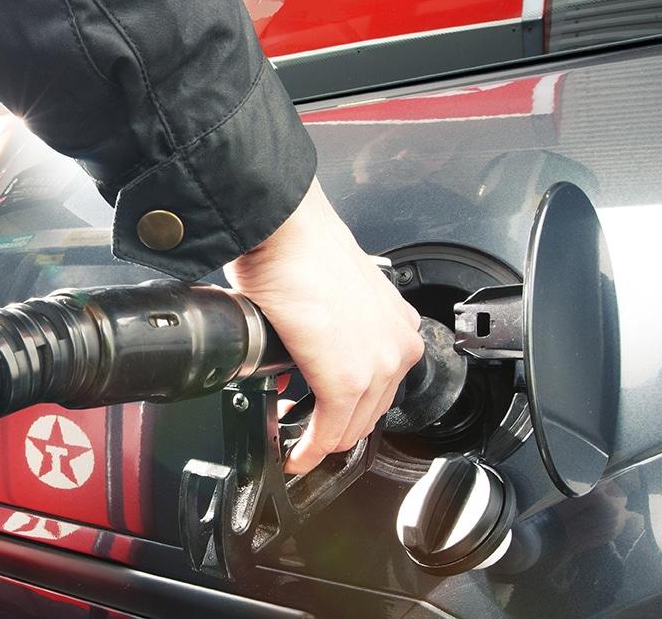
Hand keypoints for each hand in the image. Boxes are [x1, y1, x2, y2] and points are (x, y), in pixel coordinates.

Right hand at [224, 180, 423, 473]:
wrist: (285, 229)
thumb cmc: (298, 246)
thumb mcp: (330, 292)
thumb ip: (329, 324)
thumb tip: (302, 342)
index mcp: (397, 322)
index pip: (379, 387)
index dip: (347, 409)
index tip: (323, 417)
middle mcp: (398, 345)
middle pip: (369, 412)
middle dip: (333, 428)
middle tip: (301, 430)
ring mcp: (378, 364)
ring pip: (351, 427)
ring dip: (320, 439)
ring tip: (292, 437)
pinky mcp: (347, 380)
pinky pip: (330, 432)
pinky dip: (309, 450)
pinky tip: (295, 454)